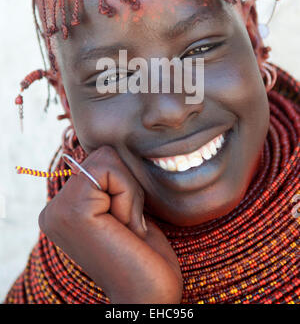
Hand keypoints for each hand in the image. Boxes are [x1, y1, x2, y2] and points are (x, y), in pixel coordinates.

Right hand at [38, 145, 182, 302]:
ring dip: (129, 192)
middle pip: (102, 154)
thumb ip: (109, 183)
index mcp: (63, 209)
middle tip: (127, 224)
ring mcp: (58, 210)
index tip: (126, 221)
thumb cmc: (144, 255)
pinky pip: (111, 171)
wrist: (149, 294)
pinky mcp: (73, 211)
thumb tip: (112, 151)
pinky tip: (124, 228)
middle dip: (127, 186)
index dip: (124, 184)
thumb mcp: (122, 209)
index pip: (98, 160)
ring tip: (125, 227)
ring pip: (107, 159)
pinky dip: (129, 196)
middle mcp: (53, 209)